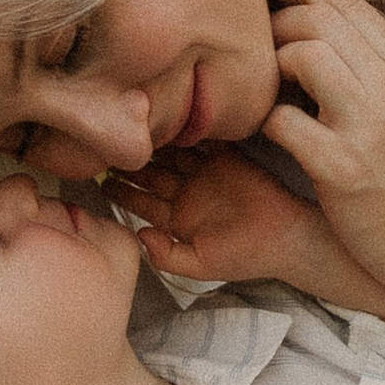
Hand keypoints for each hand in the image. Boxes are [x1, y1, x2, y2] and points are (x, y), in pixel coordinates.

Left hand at [113, 145, 379, 299]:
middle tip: (106, 143)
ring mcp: (207, 172)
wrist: (287, 238)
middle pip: (150, 172)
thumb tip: (139, 232)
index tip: (97, 177)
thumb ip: (165, 256)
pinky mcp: (227, 157)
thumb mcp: (199, 266)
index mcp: (177, 219)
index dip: (120, 190)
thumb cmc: (244, 257)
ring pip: (171, 153)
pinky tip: (169, 117)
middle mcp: (187, 192)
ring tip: (132, 126)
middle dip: (129, 160)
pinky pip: (203, 139)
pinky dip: (186, 130)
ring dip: (153, 142)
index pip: (141, 200)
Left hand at [263, 0, 384, 312]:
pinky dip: (266, 120)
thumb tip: (339, 31)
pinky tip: (269, 130)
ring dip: (273, 65)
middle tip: (264, 45)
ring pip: (304, 56)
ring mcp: (367, 127)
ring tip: (269, 87)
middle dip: (281, 24)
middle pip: (320, 19)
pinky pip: (284, 121)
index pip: (350, 4)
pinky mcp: (340, 167)